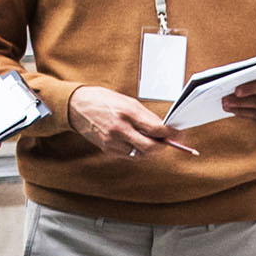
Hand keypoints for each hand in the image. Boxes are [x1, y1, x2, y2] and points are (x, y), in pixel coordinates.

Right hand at [68, 85, 199, 161]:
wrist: (76, 105)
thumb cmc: (103, 100)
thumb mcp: (127, 102)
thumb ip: (145, 116)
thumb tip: (163, 128)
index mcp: (127, 112)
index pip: (156, 129)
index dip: (170, 133)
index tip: (178, 133)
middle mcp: (120, 128)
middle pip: (150, 147)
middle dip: (162, 146)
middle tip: (169, 141)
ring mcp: (112, 141)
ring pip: (141, 154)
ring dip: (150, 150)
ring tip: (153, 141)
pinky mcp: (107, 149)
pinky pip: (129, 156)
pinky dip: (137, 151)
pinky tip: (138, 143)